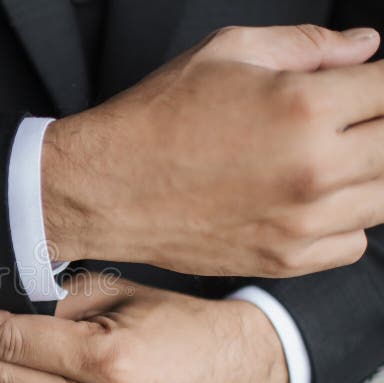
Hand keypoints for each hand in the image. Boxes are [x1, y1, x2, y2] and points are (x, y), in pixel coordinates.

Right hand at [44, 24, 383, 276]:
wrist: (104, 188)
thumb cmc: (154, 120)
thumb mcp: (224, 53)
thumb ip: (306, 44)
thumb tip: (364, 48)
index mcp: (304, 108)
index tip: (373, 88)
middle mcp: (313, 170)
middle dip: (382, 126)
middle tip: (355, 120)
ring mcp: (301, 223)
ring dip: (370, 172)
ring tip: (332, 156)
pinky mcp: (284, 259)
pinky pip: (353, 242)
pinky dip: (346, 219)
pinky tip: (312, 199)